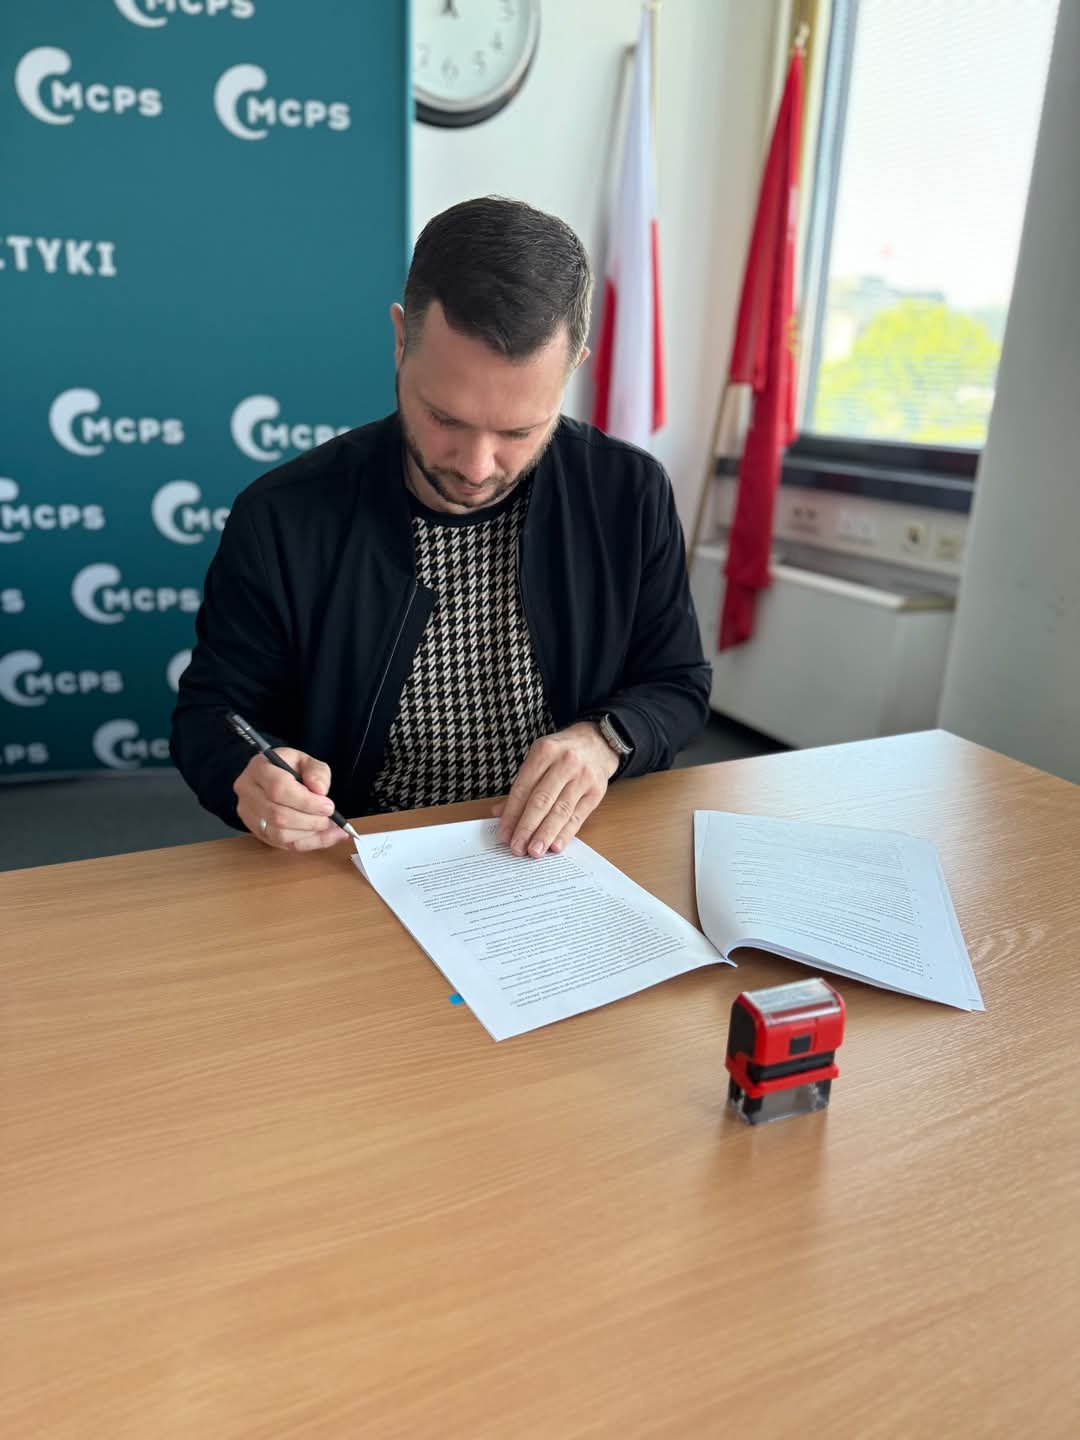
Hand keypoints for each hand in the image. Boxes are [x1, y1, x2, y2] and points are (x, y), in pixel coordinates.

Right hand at [233, 749, 350, 851]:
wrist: (273, 779)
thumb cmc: (290, 768)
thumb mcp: (306, 761)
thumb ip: (317, 772)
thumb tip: (320, 790)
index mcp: (259, 768)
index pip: (279, 788)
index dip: (306, 801)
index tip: (328, 806)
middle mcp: (247, 792)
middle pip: (278, 814)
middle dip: (310, 820)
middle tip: (330, 818)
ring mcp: (249, 814)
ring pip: (278, 833)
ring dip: (309, 833)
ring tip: (329, 826)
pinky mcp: (256, 831)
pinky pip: (282, 844)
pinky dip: (307, 843)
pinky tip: (325, 837)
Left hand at [493, 722, 618, 858]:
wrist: (597, 742)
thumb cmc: (562, 753)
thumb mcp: (539, 759)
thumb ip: (521, 785)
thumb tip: (499, 813)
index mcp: (545, 751)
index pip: (523, 788)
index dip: (512, 813)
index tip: (504, 834)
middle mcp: (565, 763)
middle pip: (542, 800)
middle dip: (527, 827)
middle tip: (517, 847)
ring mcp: (583, 777)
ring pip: (560, 811)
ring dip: (545, 834)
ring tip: (534, 851)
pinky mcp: (596, 792)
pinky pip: (578, 816)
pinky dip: (565, 833)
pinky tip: (555, 846)